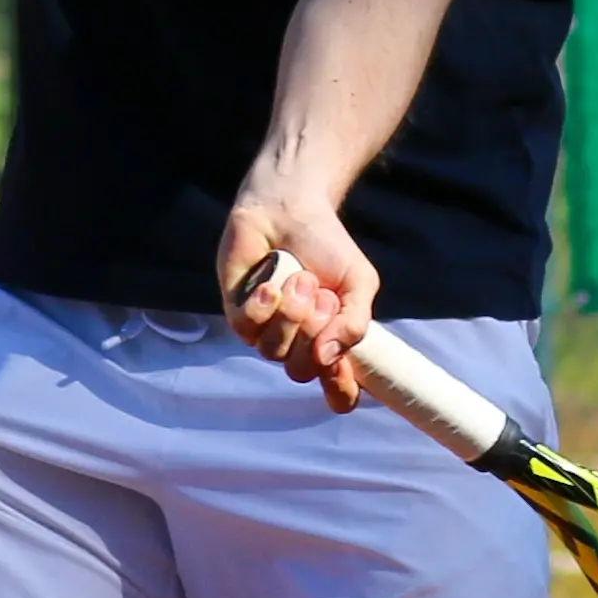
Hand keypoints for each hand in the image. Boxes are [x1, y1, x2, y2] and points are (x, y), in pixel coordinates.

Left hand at [219, 189, 378, 412]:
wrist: (290, 209)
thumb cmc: (327, 246)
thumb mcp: (358, 282)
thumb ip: (356, 322)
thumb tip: (329, 358)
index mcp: (330, 342)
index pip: (337, 389)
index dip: (339, 389)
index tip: (340, 368)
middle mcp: (298, 344)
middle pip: (303, 371)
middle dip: (315, 332)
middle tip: (321, 294)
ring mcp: (266, 331)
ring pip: (276, 351)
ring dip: (292, 313)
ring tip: (299, 278)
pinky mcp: (238, 314)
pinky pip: (248, 329)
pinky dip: (263, 306)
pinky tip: (270, 284)